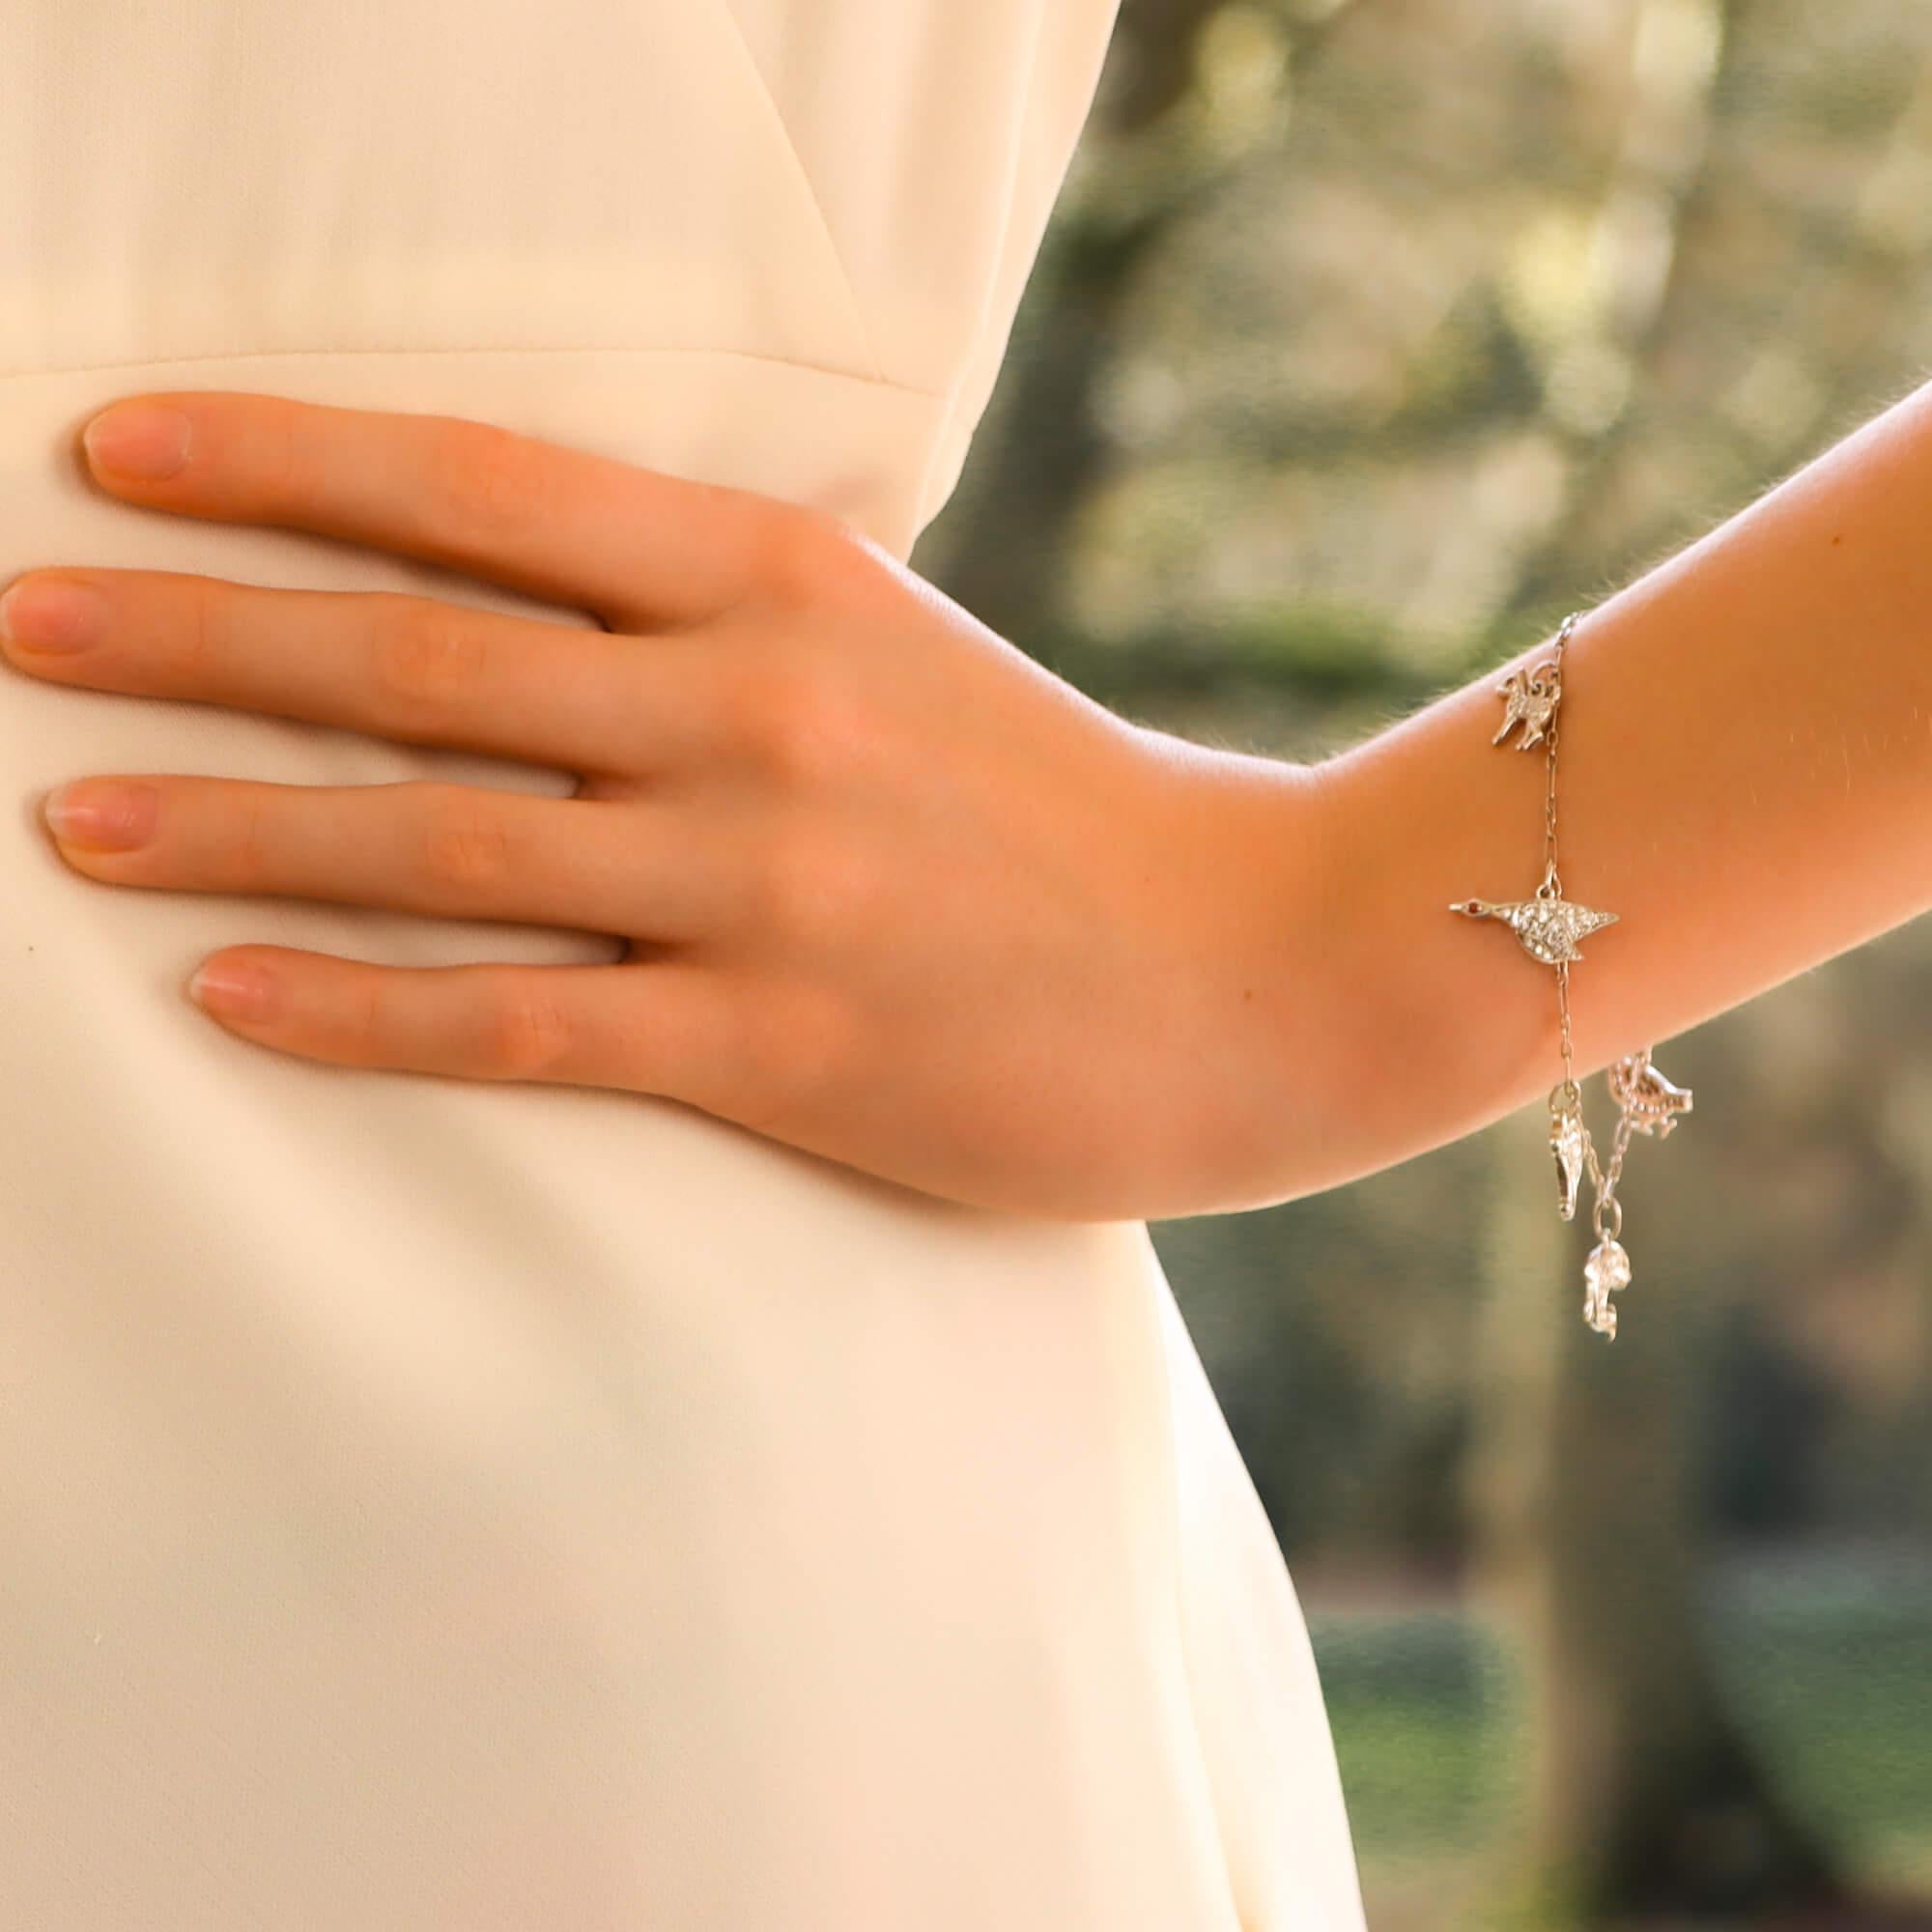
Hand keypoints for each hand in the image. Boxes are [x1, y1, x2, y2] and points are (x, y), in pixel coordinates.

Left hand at [0, 390, 1325, 1219]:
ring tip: (64, 812)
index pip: (481, 494)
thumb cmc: (1067, 812)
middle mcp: (758, 710)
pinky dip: (360, 1008)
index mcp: (786, 582)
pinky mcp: (785, 1047)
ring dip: (230, 821)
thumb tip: (521, 603)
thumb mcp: (898, 654)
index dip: (281, 462)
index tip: (113, 454)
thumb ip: (723, 616)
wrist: (1262, 965)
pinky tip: (225, 993)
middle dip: (191, 630)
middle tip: (15, 620)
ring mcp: (767, 881)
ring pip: (440, 841)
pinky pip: (524, 1020)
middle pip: (417, 656)